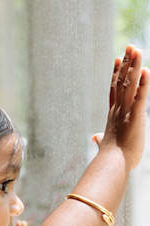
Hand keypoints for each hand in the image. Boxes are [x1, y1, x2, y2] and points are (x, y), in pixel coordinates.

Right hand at [99, 44, 149, 169]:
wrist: (112, 165)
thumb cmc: (111, 158)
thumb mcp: (105, 144)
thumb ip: (100, 138)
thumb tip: (94, 137)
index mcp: (113, 115)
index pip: (114, 89)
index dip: (116, 73)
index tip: (118, 58)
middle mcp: (117, 110)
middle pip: (122, 82)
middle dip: (126, 64)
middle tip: (130, 46)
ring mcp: (125, 112)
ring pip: (130, 85)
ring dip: (134, 67)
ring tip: (137, 49)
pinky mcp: (135, 118)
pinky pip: (140, 97)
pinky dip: (143, 84)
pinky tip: (146, 70)